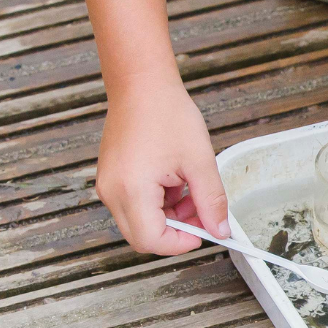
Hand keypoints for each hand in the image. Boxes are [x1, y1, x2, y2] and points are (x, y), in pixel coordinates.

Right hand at [96, 80, 229, 254]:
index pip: (152, 241)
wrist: (141, 85)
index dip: (181, 243)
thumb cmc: (166, 114)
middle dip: (176, 230)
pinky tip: (173, 180)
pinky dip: (157, 202)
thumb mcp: (199, 161)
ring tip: (189, 186)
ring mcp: (108, 185)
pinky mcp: (110, 178)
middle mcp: (112, 192)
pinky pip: (133, 205)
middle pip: (143, 237)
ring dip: (169, 215)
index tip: (204, 230)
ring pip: (139, 222)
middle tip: (200, 210)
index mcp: (131, 190)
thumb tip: (219, 229)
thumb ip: (211, 201)